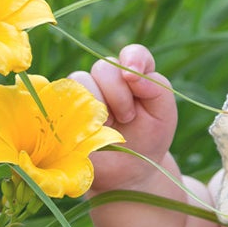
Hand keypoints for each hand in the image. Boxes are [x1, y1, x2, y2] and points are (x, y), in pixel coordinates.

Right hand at [68, 43, 178, 192]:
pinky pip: (63, 97)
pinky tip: (90, 130)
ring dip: (99, 105)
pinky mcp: (66, 108)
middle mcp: (107, 79)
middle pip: (105, 67)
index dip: (133, 58)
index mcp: (134, 75)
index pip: (133, 53)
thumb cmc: (149, 139)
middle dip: (119, 93)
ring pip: (81, 79)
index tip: (133, 75)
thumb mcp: (164, 114)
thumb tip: (133, 73)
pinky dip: (78, 113)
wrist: (128, 172)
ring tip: (110, 128)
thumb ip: (157, 87)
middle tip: (129, 118)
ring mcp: (84, 93)